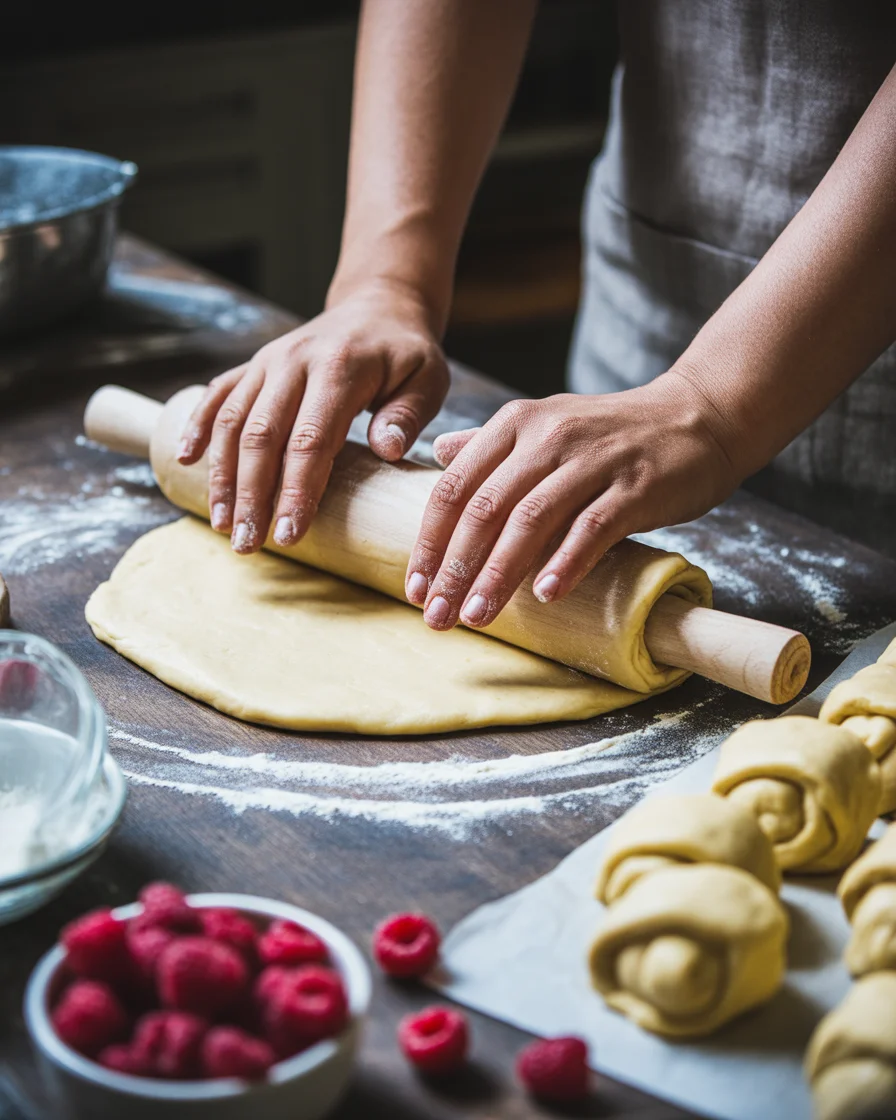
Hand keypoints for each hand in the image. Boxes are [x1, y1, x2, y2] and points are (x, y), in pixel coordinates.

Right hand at [177, 281, 448, 552]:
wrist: (378, 306)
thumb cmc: (406, 353)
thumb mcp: (428, 378)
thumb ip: (409, 414)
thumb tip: (387, 451)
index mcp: (339, 368)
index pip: (310, 440)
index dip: (295, 491)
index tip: (289, 535)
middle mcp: (294, 362)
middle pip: (262, 436)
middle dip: (251, 495)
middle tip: (248, 544)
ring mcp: (268, 362)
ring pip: (232, 420)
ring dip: (222, 475)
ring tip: (223, 524)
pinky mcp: (254, 365)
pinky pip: (218, 395)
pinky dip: (198, 426)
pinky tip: (185, 460)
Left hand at [404, 371, 738, 629]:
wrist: (698, 416)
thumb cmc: (613, 434)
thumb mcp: (545, 424)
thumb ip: (491, 444)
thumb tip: (439, 456)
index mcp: (515, 424)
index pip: (455, 487)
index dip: (430, 541)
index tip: (415, 588)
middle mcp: (547, 436)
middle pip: (486, 509)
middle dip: (455, 568)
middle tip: (437, 616)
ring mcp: (593, 460)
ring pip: (532, 520)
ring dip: (499, 573)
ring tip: (477, 616)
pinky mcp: (636, 486)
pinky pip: (593, 526)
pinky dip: (566, 561)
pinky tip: (545, 594)